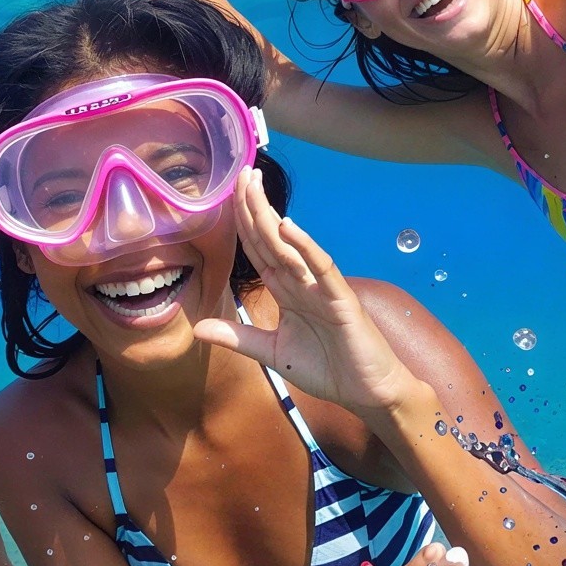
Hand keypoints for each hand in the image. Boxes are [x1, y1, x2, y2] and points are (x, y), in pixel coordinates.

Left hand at [193, 171, 423, 419]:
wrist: (368, 392)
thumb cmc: (328, 368)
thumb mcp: (272, 353)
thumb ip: (238, 337)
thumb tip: (197, 328)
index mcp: (286, 290)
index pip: (258, 249)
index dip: (243, 223)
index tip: (229, 193)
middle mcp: (302, 282)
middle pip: (271, 239)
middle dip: (254, 207)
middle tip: (241, 173)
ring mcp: (322, 288)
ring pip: (291, 247)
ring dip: (270, 217)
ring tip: (254, 189)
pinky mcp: (341, 300)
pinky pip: (322, 268)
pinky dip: (305, 247)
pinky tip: (288, 227)